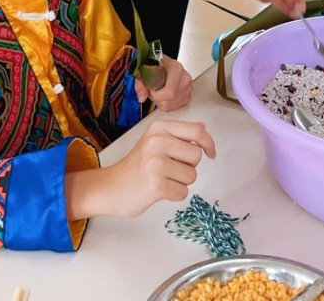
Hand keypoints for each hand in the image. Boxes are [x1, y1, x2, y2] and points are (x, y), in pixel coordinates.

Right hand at [77, 119, 215, 218]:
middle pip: (196, 156)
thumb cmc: (137, 165)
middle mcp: (156, 141)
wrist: (112, 187)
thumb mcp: (154, 140)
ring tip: (162, 179)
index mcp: (159, 128)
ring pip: (191, 176)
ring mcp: (155, 163)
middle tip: (170, 169)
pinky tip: (159, 190)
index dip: (208, 143)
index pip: (196, 130)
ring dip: (181, 182)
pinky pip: (183, 192)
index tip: (210, 154)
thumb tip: (203, 128)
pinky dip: (174, 195)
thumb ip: (179, 134)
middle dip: (188, 167)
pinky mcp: (156, 185)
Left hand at [135, 56, 191, 111]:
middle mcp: (185, 78)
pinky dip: (166, 104)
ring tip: (158, 91)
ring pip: (170, 105)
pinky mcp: (187, 96)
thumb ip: (141, 84)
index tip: (151, 89)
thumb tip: (142, 97)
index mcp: (176, 69)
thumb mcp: (144, 70)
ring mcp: (188, 88)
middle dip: (157, 98)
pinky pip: (174, 107)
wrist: (163, 63)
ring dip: (160, 102)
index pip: (169, 92)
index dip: (156, 94)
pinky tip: (164, 95)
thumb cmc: (155, 65)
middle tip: (153, 90)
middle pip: (169, 100)